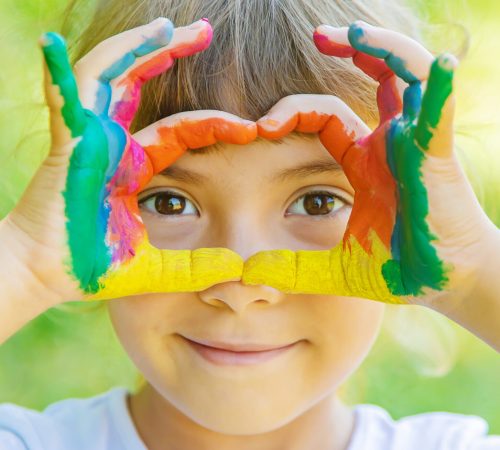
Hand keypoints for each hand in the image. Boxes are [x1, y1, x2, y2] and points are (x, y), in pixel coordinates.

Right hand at [2, 18, 254, 303]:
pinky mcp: (67, 140)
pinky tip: (56, 39)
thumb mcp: (154, 267)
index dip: (211, 124)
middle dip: (170, 52)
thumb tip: (235, 269)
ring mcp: (87, 136)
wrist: (43, 276)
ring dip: (138, 47)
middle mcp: (111, 142)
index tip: (248, 126)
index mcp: (132, 165)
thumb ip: (194, 267)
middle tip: (205, 31)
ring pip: (112, 75)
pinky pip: (67, 94)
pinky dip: (63, 67)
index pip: (179, 130)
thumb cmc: (89, 267)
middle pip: (143, 83)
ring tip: (171, 25)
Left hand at [242, 21, 497, 308]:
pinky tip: (433, 63)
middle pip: (378, 76)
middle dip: (352, 47)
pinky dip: (433, 81)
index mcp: (367, 162)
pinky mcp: (435, 154)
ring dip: (381, 48)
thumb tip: (247, 273)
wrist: (446, 284)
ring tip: (347, 32)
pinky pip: (439, 106)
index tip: (263, 125)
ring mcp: (415, 142)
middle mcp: (392, 143)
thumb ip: (293, 267)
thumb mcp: (335, 267)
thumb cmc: (400, 268)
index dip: (297, 111)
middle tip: (318, 36)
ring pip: (406, 75)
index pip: (330, 116)